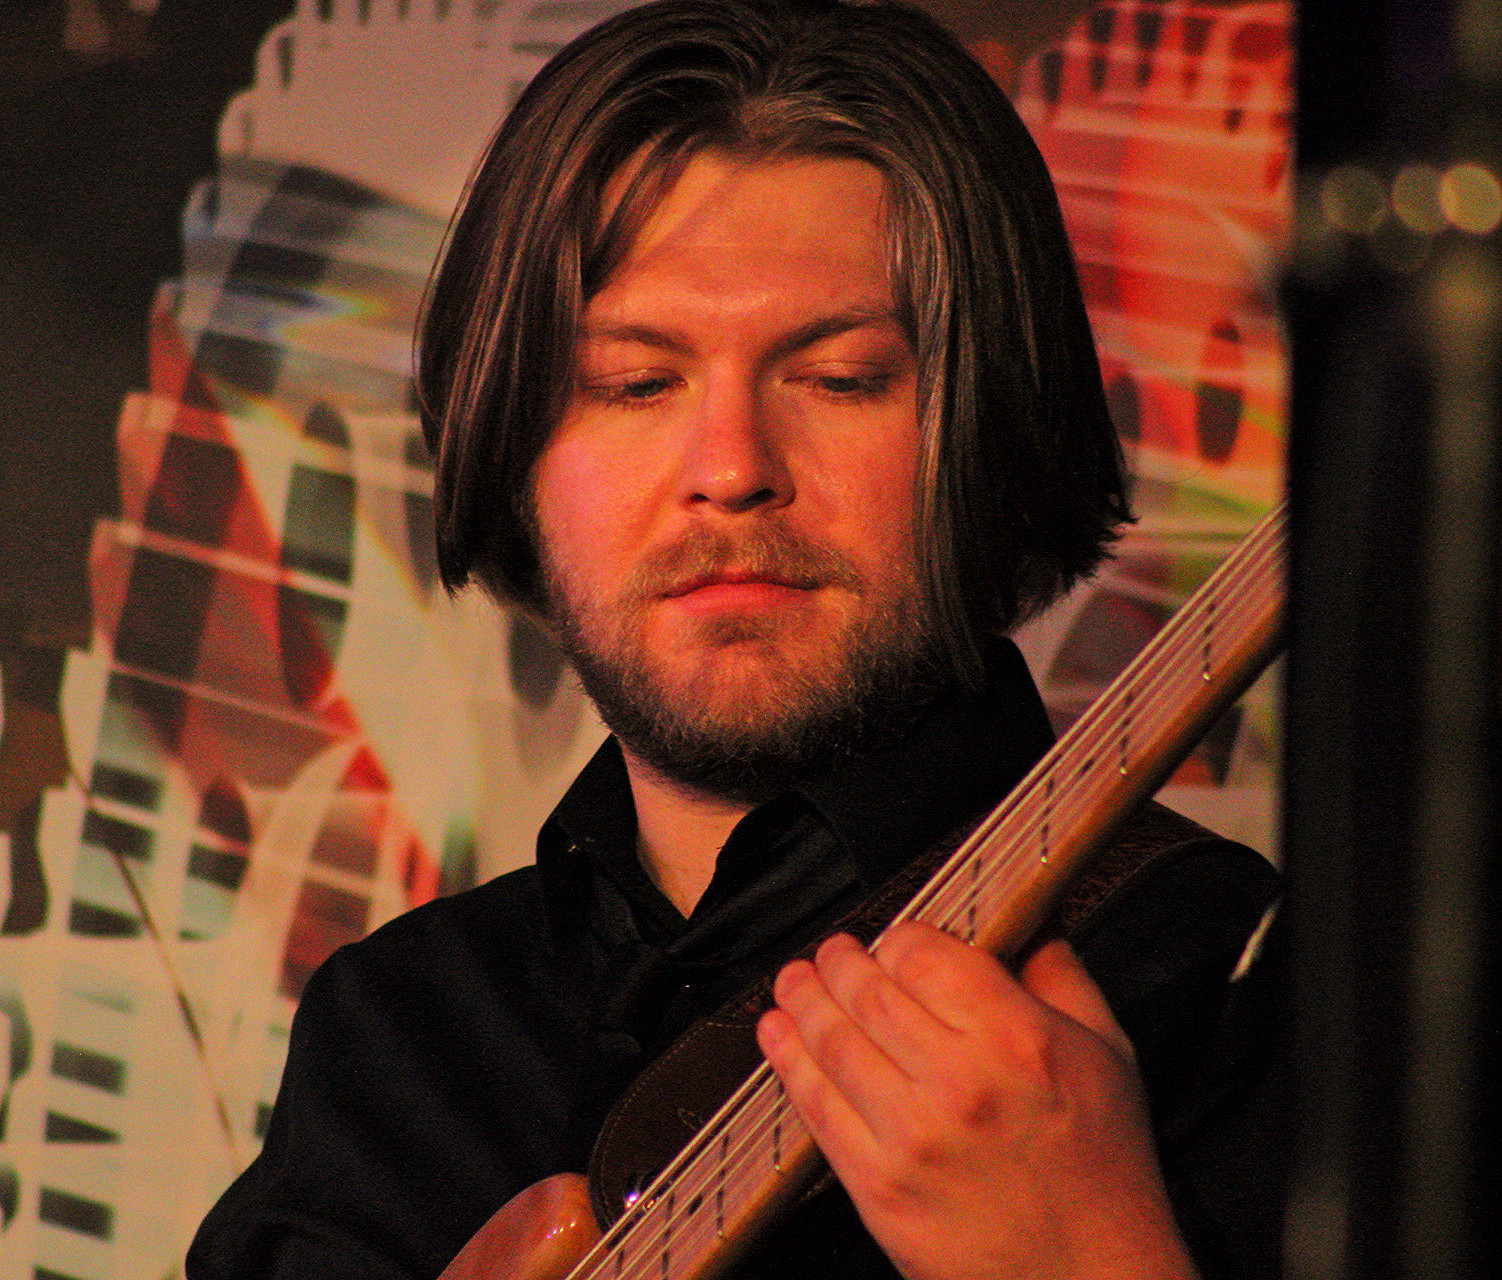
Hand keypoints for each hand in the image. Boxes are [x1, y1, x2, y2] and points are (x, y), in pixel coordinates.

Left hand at [755, 924, 1199, 1279]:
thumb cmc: (1105, 1173)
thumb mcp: (1109, 1055)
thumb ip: (1061, 979)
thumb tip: (1025, 927)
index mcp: (1016, 1037)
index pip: (923, 954)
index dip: (899, 937)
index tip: (896, 939)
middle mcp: (958, 1081)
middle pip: (868, 991)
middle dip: (839, 961)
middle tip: (832, 951)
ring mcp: (910, 1136)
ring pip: (832, 1041)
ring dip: (803, 1000)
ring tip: (793, 981)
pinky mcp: (878, 1188)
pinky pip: (818, 1108)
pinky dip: (789, 1062)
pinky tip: (778, 1035)